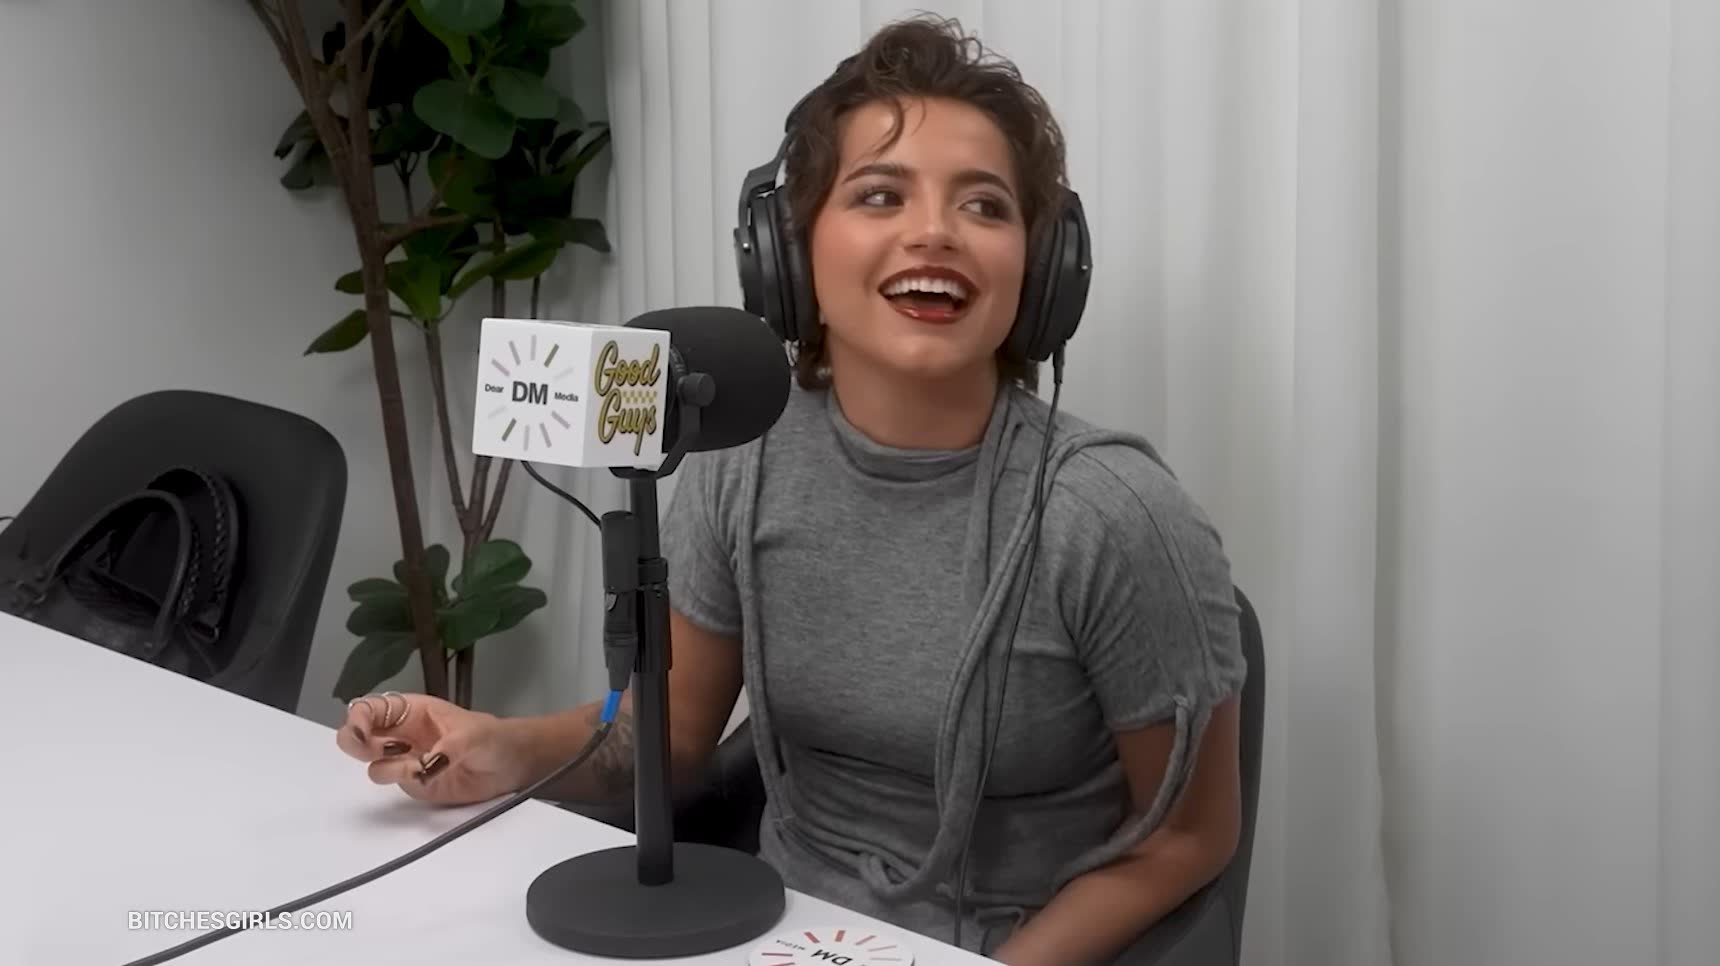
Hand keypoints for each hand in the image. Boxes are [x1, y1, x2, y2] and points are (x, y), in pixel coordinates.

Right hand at [336, 691, 533, 804]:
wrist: (511, 766)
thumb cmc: (493, 738)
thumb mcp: (475, 734)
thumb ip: (450, 748)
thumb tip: (426, 766)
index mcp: (412, 710)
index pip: (371, 708)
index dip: (358, 718)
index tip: (364, 734)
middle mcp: (402, 734)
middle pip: (358, 735)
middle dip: (355, 742)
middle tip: (373, 750)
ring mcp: (405, 760)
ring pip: (373, 765)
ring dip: (388, 768)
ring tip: (417, 767)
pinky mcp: (414, 783)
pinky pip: (395, 785)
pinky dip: (405, 783)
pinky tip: (426, 777)